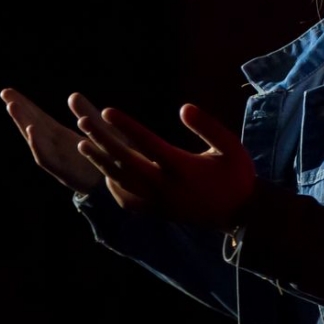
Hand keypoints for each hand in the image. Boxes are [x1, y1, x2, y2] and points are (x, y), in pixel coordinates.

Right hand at [0, 88, 123, 195]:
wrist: (122, 186)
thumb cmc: (109, 158)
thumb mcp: (98, 131)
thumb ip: (86, 113)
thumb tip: (73, 95)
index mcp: (61, 138)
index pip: (38, 118)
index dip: (24, 105)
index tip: (8, 91)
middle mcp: (56, 148)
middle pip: (32, 126)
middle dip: (19, 111)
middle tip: (5, 93)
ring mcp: (59, 160)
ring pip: (36, 141)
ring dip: (23, 124)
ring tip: (12, 106)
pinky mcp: (66, 173)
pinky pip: (48, 159)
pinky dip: (38, 145)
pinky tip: (31, 131)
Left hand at [76, 102, 256, 227]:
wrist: (240, 216)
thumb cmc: (237, 175)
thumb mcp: (232, 147)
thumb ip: (209, 126)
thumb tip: (183, 108)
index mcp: (183, 168)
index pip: (147, 143)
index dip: (126, 126)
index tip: (107, 110)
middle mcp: (166, 187)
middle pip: (125, 161)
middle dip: (103, 140)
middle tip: (84, 122)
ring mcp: (158, 202)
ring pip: (121, 181)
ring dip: (100, 161)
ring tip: (83, 143)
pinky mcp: (156, 211)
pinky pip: (126, 199)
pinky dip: (112, 183)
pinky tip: (104, 169)